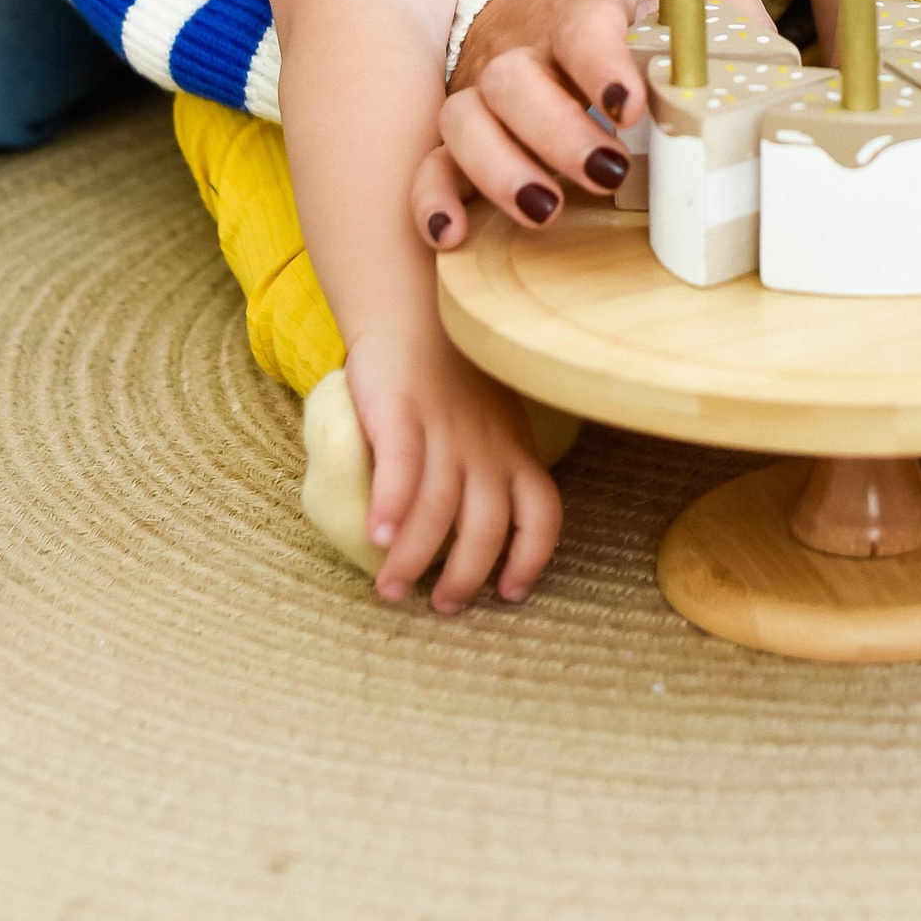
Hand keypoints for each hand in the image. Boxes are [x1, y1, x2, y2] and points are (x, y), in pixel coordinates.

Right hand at [342, 319, 560, 611]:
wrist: (411, 313)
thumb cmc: (449, 378)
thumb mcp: (489, 422)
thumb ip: (490, 468)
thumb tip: (470, 535)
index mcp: (513, 449)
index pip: (542, 512)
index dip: (532, 558)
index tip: (509, 593)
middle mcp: (485, 444)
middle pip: (487, 525)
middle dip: (466, 577)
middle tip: (440, 606)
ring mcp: (444, 428)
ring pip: (439, 507)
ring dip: (416, 557)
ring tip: (392, 588)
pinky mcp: (401, 411)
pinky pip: (401, 467)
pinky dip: (392, 507)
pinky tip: (377, 537)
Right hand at [426, 0, 768, 242]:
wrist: (537, 0)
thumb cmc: (625, 4)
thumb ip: (723, 9)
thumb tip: (777, 64)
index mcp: (580, 7)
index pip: (583, 27)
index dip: (601, 63)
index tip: (629, 102)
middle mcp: (521, 46)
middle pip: (512, 79)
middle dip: (556, 131)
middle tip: (608, 171)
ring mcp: (482, 90)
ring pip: (462, 121)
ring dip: (499, 168)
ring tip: (546, 210)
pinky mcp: (461, 135)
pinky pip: (429, 165)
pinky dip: (433, 200)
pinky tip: (453, 235)